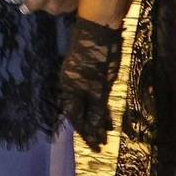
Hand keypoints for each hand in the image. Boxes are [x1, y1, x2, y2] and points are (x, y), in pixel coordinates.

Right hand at [58, 17, 122, 150]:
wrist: (99, 29)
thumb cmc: (97, 59)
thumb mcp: (98, 88)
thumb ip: (96, 109)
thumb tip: (95, 131)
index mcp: (69, 89)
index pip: (75, 116)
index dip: (85, 132)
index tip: (95, 146)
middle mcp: (71, 85)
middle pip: (80, 111)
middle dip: (90, 127)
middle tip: (101, 143)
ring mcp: (80, 78)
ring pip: (87, 103)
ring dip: (96, 117)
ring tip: (106, 131)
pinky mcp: (90, 72)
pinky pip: (92, 94)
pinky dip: (99, 105)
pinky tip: (106, 113)